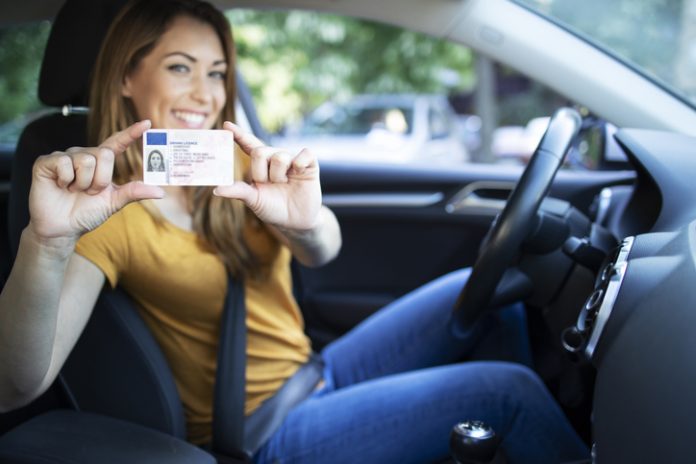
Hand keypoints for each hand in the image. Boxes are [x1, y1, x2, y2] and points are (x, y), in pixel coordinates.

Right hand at [28, 120, 164, 241]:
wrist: (62, 228)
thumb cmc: (86, 213)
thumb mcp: (114, 202)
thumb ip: (134, 193)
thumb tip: (161, 192)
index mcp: (101, 162)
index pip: (117, 143)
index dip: (131, 133)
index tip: (148, 123)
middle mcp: (84, 154)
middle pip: (105, 154)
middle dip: (101, 180)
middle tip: (89, 192)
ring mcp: (65, 156)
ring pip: (86, 160)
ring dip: (83, 183)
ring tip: (73, 190)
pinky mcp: (47, 161)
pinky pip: (65, 163)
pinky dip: (66, 181)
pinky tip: (60, 186)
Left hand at [214, 122, 321, 230]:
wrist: (295, 221)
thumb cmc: (273, 208)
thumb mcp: (254, 201)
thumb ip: (238, 191)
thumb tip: (216, 190)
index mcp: (260, 164)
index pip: (248, 144)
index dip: (238, 134)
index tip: (226, 125)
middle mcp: (275, 157)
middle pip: (260, 152)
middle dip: (261, 173)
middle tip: (270, 185)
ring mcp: (292, 159)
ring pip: (279, 156)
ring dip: (279, 176)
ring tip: (284, 184)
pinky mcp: (309, 163)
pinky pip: (305, 154)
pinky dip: (300, 162)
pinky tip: (298, 172)